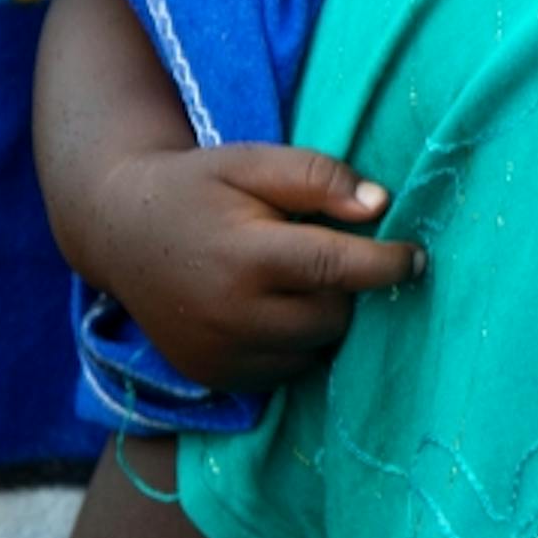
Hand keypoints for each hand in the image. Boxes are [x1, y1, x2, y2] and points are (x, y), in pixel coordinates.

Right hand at [85, 145, 425, 390]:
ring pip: (313, 349)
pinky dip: (294, 345)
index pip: (336, 268)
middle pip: (331, 316)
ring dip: (323, 318)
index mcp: (245, 257)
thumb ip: (317, 177)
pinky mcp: (211, 375)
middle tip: (331, 253)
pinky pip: (283, 372)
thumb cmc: (197, 187)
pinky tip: (276, 308)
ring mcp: (218, 354)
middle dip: (347, 288)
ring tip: (299, 280)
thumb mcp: (253, 161)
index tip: (418, 257)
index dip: (387, 264)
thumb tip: (380, 206)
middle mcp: (231, 316)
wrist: (119, 230)